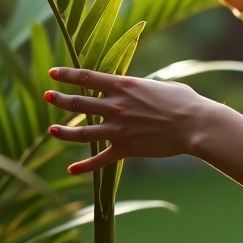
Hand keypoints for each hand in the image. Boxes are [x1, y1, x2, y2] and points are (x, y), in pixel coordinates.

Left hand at [44, 67, 206, 173]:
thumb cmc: (184, 101)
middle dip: (59, 99)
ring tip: (51, 129)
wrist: (195, 125)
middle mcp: (117, 106)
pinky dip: (84, 166)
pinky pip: (100, 160)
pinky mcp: (126, 149)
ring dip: (64, 131)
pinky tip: (72, 169)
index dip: (67, 75)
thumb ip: (141, 87)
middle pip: (79, 102)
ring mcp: (119, 129)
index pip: (87, 77)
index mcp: (124, 86)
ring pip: (83, 132)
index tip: (53, 73)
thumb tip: (135, 88)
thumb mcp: (159, 85)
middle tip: (46, 96)